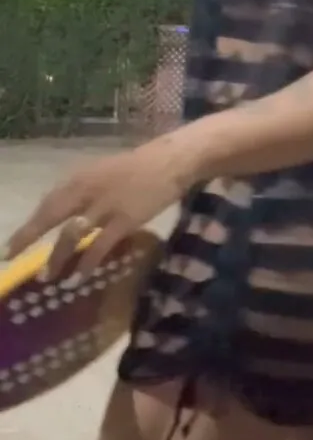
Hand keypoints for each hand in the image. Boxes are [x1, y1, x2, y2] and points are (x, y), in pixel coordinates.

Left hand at [2, 145, 181, 278]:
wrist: (170, 162)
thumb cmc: (138, 168)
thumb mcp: (103, 172)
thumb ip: (83, 191)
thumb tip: (63, 215)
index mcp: (81, 177)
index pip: (48, 203)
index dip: (29, 225)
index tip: (12, 245)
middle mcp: (88, 189)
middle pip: (51, 215)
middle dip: (29, 237)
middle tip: (12, 257)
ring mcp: (106, 205)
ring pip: (72, 234)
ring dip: (56, 257)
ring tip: (47, 277)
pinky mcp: (124, 220)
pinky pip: (99, 246)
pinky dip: (86, 263)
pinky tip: (79, 277)